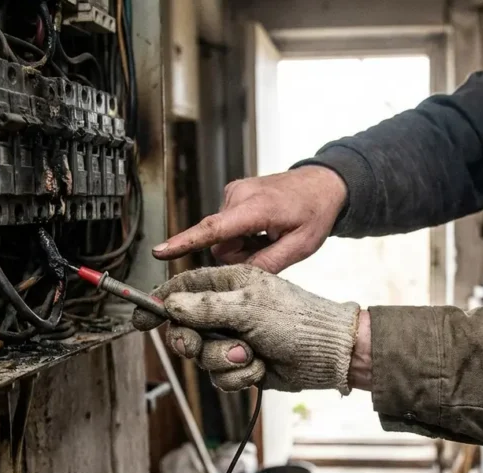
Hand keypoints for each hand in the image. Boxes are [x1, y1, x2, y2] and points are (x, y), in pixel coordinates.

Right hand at [131, 265, 360, 393]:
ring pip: (202, 356)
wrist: (328, 356)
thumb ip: (207, 307)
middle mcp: (228, 310)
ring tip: (249, 355)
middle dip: (192, 342)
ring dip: (223, 361)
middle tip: (197, 346)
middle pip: (184, 328)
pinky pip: (220, 376)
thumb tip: (172, 303)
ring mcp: (234, 338)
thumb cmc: (298, 322)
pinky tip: (259, 368)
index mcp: (229, 284)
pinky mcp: (242, 364)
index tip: (140, 319)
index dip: (159, 302)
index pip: (183, 288)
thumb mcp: (250, 307)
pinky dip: (238, 376)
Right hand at [153, 166, 347, 273]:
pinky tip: (265, 225)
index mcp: (257, 208)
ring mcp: (234, 192)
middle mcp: (239, 196)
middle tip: (271, 245)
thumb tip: (237, 278)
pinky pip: (227, 226)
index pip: (214, 229)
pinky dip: (244, 232)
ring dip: (244, 243)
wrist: (322, 184)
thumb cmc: (314, 213)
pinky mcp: (232, 194)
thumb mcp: (301, 247)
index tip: (160, 251)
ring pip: (223, 238)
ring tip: (270, 232)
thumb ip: (268, 264)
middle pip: (221, 245)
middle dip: (241, 254)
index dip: (185, 242)